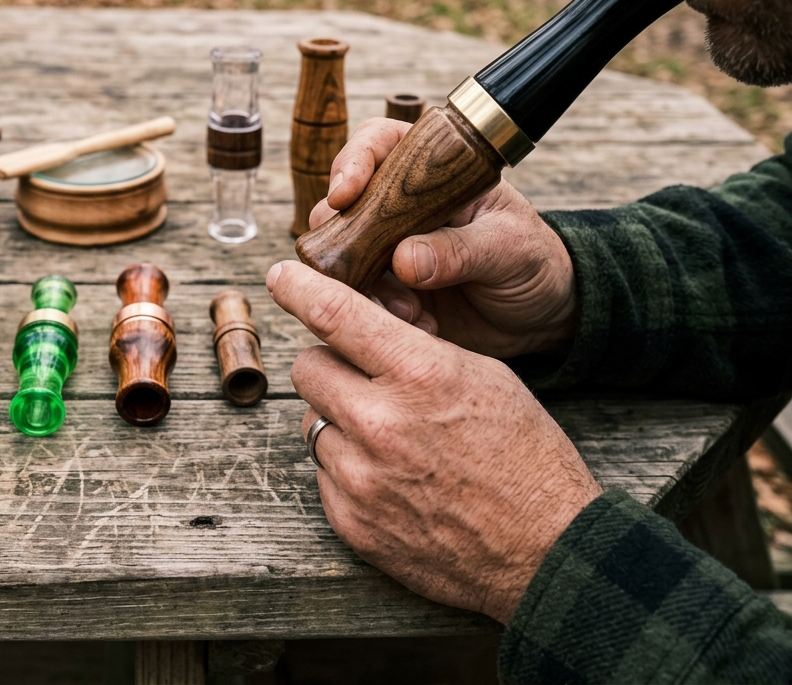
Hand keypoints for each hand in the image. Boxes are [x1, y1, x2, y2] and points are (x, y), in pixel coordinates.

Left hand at [267, 259, 602, 622]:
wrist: (547, 552)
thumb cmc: (525, 457)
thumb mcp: (483, 377)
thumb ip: (414, 349)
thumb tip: (358, 328)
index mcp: (420, 375)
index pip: (334, 314)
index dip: (297, 287)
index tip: (280, 275)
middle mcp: (380, 423)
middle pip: (307, 367)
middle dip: (330, 365)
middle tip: (363, 378)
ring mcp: (361, 478)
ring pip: (311, 422)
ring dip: (339, 421)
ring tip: (390, 437)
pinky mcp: (352, 522)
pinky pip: (323, 474)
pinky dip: (348, 470)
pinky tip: (392, 478)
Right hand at [313, 117, 578, 356]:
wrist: (541, 317)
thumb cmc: (532, 262)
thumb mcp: (509, 248)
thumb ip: (460, 250)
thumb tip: (404, 260)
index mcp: (433, 172)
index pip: (379, 144)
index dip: (353, 162)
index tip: (344, 195)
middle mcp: (400, 206)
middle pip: (343, 204)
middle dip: (343, 236)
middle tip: (358, 265)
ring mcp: (388, 249)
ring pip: (343, 255)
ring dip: (363, 285)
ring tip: (409, 309)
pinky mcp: (387, 291)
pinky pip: (359, 298)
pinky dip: (378, 313)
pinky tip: (418, 323)